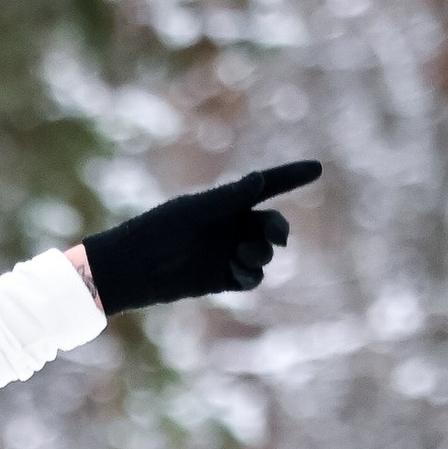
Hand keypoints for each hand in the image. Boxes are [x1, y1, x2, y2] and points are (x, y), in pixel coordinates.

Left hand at [83, 161, 320, 316]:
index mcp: (226, 202)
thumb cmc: (156, 231)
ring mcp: (228, 253)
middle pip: (271, 225)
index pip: (266, 186)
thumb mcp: (191, 211)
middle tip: (276, 236)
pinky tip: (239, 272)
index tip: (317, 168)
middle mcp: (231, 226)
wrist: (130, 269)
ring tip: (242, 256)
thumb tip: (260, 179)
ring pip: (263, 254)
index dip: (291, 177)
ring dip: (261, 253)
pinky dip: (251, 275)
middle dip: (279, 229)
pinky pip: (251, 278)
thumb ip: (226, 198)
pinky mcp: (222, 280)